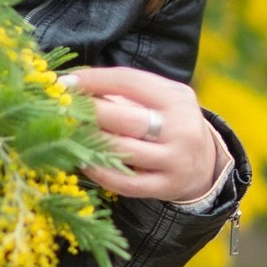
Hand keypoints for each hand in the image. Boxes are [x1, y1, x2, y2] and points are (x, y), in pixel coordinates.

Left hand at [60, 65, 221, 203]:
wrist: (204, 162)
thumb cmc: (168, 122)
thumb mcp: (159, 98)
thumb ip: (125, 92)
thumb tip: (73, 83)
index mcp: (176, 97)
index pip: (129, 82)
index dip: (94, 80)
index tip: (65, 82)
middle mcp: (181, 128)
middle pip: (125, 119)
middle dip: (89, 112)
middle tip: (62, 110)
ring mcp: (175, 160)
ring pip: (123, 151)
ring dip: (90, 142)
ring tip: (68, 134)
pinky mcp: (167, 186)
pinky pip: (127, 183)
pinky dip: (100, 172)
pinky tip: (82, 161)